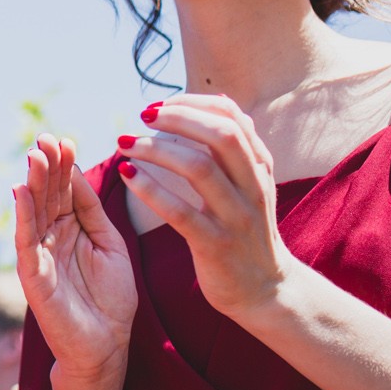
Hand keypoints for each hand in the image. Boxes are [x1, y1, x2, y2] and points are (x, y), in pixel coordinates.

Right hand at [13, 135, 136, 383]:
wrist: (107, 346)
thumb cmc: (110, 299)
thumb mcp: (110, 245)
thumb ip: (92, 212)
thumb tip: (77, 173)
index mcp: (71, 228)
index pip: (65, 190)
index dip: (64, 166)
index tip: (65, 140)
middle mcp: (51, 237)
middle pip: (47, 194)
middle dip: (46, 166)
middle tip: (46, 138)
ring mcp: (40, 255)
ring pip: (33, 211)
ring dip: (33, 183)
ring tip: (35, 155)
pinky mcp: (33, 276)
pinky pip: (26, 241)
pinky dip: (22, 216)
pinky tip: (21, 193)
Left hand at [118, 96, 296, 320]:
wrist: (266, 290)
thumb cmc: (247, 230)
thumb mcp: (252, 184)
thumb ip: (237, 146)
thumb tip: (219, 100)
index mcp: (259, 168)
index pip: (233, 119)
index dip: (195, 103)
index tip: (161, 103)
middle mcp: (253, 188)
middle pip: (222, 136)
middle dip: (179, 118)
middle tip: (143, 116)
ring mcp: (236, 217)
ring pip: (200, 169)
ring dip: (157, 149)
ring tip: (124, 143)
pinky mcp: (216, 245)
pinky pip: (181, 212)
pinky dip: (150, 189)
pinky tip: (127, 175)